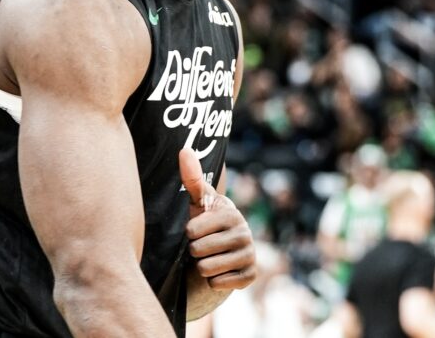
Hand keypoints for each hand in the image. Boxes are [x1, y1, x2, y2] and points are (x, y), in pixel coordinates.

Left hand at [179, 149, 256, 290]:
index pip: (193, 231)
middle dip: (195, 251)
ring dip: (202, 266)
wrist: (221, 251)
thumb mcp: (198, 201)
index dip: (188, 233)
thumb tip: (184, 149)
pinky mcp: (250, 276)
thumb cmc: (205, 220)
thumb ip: (191, 177)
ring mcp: (249, 255)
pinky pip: (218, 284)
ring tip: (209, 257)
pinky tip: (219, 271)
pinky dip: (213, 281)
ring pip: (207, 269)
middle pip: (199, 251)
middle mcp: (245, 233)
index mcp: (231, 213)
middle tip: (203, 245)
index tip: (195, 229)